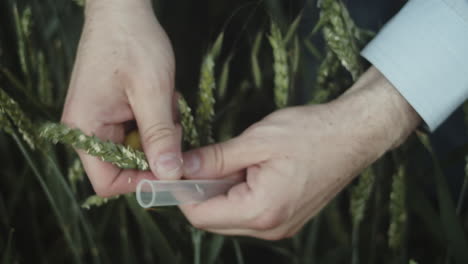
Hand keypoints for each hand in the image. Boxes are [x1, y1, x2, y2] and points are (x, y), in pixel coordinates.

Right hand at [61, 0, 182, 196]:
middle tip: (173, 126)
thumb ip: (160, 135)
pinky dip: (156, 121)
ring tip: (167, 104)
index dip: (141, 182)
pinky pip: (138, 131)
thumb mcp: (153, 91)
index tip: (171, 168)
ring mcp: (99, 120)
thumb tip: (170, 174)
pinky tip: (162, 99)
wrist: (123, 10)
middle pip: (124, 167)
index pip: (108, 182)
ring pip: (136, 149)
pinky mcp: (112, 111)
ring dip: (159, 133)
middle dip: (155, 152)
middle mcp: (87, 129)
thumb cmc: (133, 43)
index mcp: (86, 128)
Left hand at [180, 67, 420, 239]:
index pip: (202, 215)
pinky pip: (249, 212)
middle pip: (214, 219)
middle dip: (199, 192)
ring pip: (230, 216)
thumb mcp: (257, 140)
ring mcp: (280, 226)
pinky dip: (237, 193)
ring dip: (219, 191)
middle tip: (197, 160)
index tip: (171, 171)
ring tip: (229, 160)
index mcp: (261, 211)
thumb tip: (182, 168)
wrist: (354, 135)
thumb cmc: (311, 134)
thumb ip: (216, 158)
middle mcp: (271, 227)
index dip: (181, 193)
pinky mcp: (286, 217)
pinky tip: (244, 169)